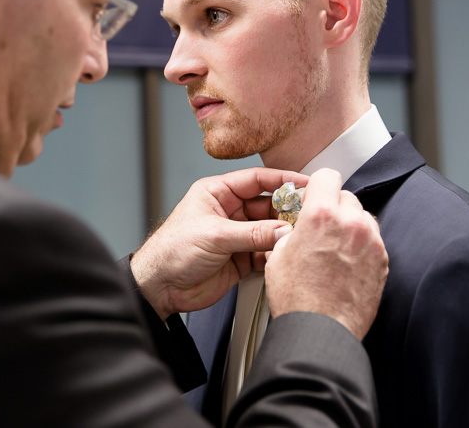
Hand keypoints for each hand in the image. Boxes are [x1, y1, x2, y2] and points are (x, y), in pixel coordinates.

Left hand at [131, 167, 309, 319]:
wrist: (160, 287)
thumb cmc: (171, 252)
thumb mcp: (214, 236)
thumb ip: (252, 233)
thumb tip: (284, 230)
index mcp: (217, 193)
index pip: (257, 180)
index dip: (283, 180)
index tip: (306, 183)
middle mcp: (229, 212)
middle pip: (268, 205)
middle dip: (288, 211)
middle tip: (308, 216)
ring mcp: (236, 235)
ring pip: (270, 230)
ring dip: (283, 235)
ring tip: (299, 238)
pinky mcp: (241, 259)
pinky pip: (266, 252)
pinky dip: (277, 255)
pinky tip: (284, 256)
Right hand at [265, 168, 387, 339]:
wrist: (321, 331)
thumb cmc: (298, 300)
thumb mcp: (277, 256)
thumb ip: (290, 231)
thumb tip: (293, 227)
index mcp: (321, 215)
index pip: (327, 176)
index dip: (317, 185)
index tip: (314, 194)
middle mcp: (350, 223)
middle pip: (346, 196)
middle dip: (332, 207)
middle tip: (320, 227)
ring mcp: (371, 242)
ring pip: (362, 217)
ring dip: (349, 225)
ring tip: (333, 248)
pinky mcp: (383, 261)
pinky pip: (373, 240)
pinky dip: (361, 246)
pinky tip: (345, 263)